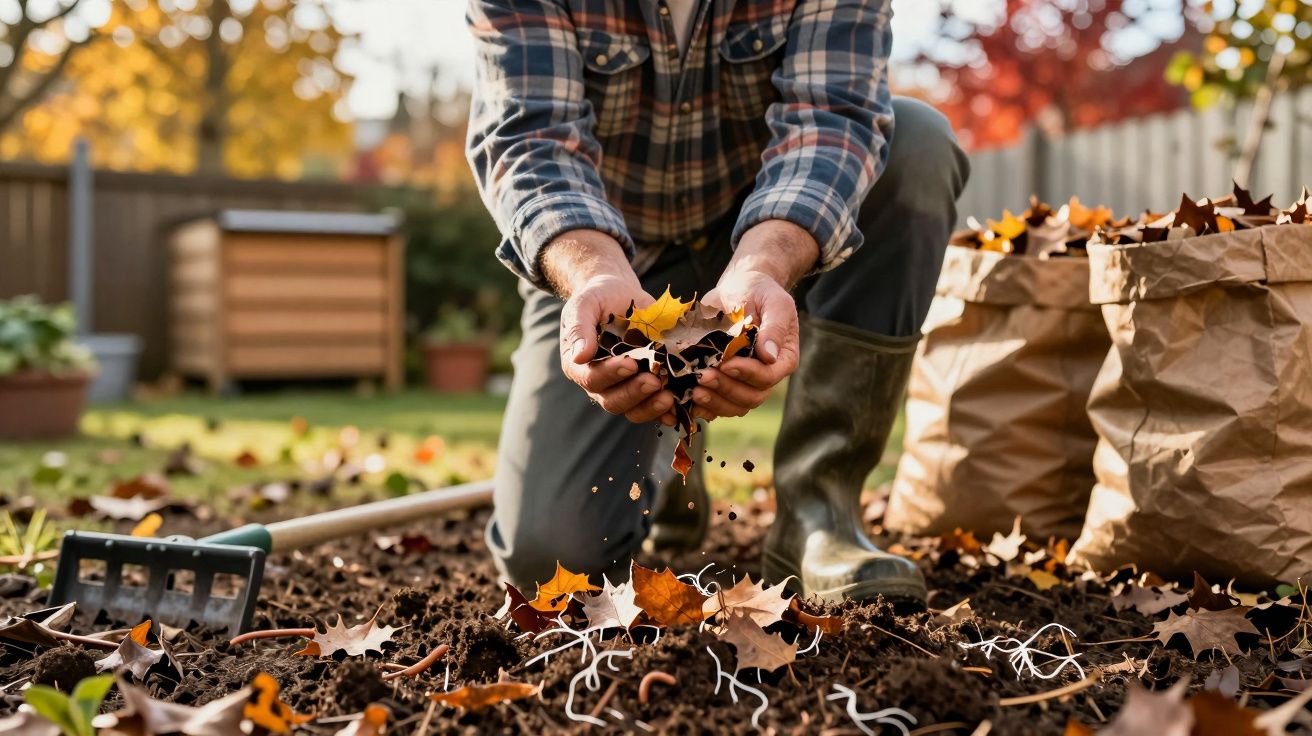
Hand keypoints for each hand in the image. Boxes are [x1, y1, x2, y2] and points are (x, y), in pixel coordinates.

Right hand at [544, 230, 678, 424]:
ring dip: (651, 406)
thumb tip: (579, 356)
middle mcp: (600, 383)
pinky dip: (666, 409)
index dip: (611, 374)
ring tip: (669, 396)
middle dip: (634, 393)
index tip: (631, 363)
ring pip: (634, 409)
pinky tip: (679, 404)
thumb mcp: (585, 304)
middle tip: (655, 381)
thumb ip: (580, 328)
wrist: (621, 295)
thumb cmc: (599, 298)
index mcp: (580, 366)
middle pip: (613, 401)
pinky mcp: (645, 387)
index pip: (592, 378)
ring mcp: (623, 387)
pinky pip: (652, 406)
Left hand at [693, 220, 817, 420]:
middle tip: (703, 377)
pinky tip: (686, 398)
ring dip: (713, 401)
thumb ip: (774, 327)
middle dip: (726, 389)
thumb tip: (769, 355)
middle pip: (750, 397)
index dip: (747, 374)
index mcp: (782, 359)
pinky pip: (715, 404)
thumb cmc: (759, 292)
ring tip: (694, 389)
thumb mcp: (773, 302)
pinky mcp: (723, 381)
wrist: (738, 288)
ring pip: (733, 405)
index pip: (767, 377)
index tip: (727, 364)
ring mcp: (743, 381)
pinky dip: (702, 406)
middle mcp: (764, 375)